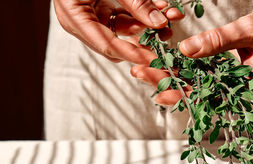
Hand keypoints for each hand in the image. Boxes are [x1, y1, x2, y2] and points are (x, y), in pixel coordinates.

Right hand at [53, 0, 183, 63]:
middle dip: (145, 37)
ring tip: (170, 14)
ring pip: (125, 29)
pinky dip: (141, 13)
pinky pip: (125, 16)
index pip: (107, 45)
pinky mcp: (101, 7)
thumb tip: (158, 21)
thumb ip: (134, 1)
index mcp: (73, 17)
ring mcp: (91, 14)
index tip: (154, 59)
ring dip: (148, 23)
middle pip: (117, 41)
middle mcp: (80, 21)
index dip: (133, 54)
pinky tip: (159, 7)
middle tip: (167, 34)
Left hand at [131, 9, 252, 104]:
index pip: (205, 95)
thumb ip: (219, 41)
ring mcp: (227, 81)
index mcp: (244, 85)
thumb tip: (186, 50)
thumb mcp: (248, 31)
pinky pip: (200, 75)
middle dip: (164, 83)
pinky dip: (181, 70)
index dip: (179, 93)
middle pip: (194, 91)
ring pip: (194, 83)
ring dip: (169, 77)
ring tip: (143, 69)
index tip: (154, 90)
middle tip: (137, 71)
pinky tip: (163, 66)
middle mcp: (233, 88)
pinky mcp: (224, 72)